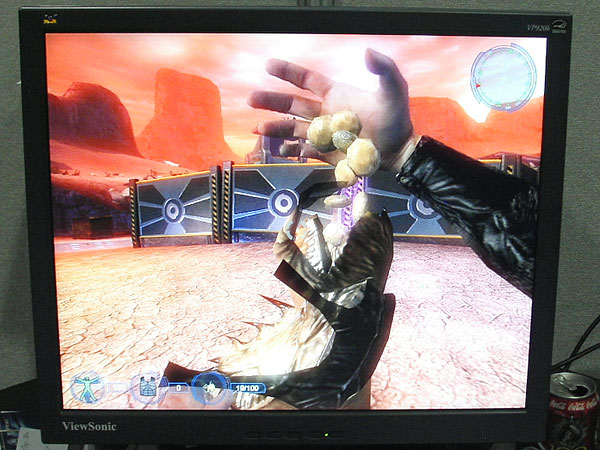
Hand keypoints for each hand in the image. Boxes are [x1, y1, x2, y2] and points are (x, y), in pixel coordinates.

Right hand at [248, 48, 413, 168]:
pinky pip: (303, 151)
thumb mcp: (394, 90)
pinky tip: (280, 150)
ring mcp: (323, 134)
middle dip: (271, 100)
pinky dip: (290, 151)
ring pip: (293, 128)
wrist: (397, 151)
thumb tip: (368, 51)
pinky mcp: (326, 153)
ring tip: (258, 128)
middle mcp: (325, 113)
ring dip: (276, 128)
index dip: (287, 72)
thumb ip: (383, 70)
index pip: (306, 80)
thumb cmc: (396, 119)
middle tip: (252, 99)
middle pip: (292, 104)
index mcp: (335, 94)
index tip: (268, 66)